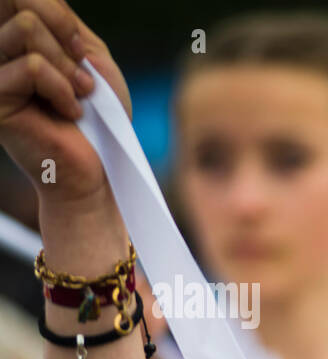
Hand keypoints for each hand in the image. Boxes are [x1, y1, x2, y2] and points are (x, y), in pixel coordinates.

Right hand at [0, 1, 130, 206]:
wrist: (103, 165)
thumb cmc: (100, 113)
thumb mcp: (89, 55)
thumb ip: (59, 18)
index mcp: (15, 34)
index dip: (58, 13)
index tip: (80, 52)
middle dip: (60, 29)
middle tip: (81, 71)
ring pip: (24, 28)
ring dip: (66, 65)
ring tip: (79, 96)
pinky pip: (30, 66)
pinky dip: (62, 89)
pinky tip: (69, 113)